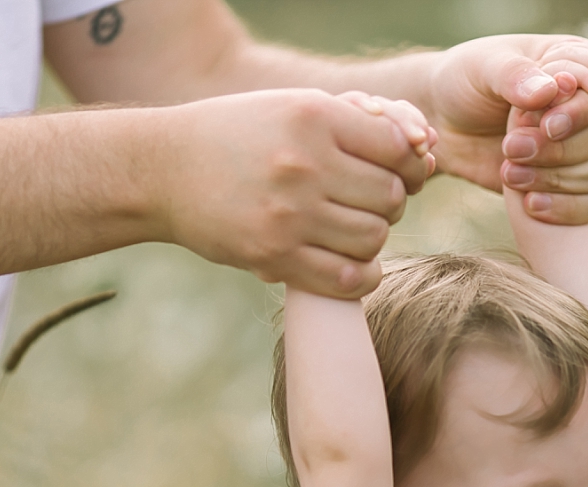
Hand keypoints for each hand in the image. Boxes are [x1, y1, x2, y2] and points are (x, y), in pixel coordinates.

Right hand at [155, 88, 434, 297]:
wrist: (164, 169)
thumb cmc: (238, 134)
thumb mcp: (293, 107)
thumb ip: (355, 123)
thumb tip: (423, 151)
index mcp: (313, 118)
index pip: (398, 148)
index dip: (408, 164)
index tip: (395, 171)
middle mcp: (303, 165)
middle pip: (390, 198)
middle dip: (389, 203)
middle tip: (366, 202)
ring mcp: (287, 215)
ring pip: (373, 238)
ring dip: (372, 238)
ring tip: (352, 229)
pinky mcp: (271, 256)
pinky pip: (347, 278)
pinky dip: (363, 276)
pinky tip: (353, 264)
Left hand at [425, 34, 587, 223]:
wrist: (443, 122)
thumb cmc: (465, 83)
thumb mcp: (482, 68)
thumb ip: (515, 76)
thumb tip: (550, 91)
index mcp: (577, 65)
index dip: (579, 111)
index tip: (547, 126)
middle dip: (558, 148)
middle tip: (510, 148)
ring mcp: (582, 145)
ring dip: (558, 178)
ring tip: (509, 173)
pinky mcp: (570, 181)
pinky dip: (566, 207)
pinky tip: (530, 205)